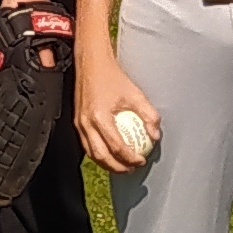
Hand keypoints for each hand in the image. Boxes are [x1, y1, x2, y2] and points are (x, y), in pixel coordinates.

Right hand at [76, 52, 158, 173]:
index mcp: (100, 117)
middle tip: (132, 168)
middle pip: (101, 156)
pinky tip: (110, 154)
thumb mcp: (135, 94)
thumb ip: (148, 115)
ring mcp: (79, 124)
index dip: (131, 158)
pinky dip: (98, 154)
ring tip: (122, 166)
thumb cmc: (113, 77)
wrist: (91, 64)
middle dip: (118, 168)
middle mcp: (86, 123)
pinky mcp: (77, 123)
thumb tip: (155, 135)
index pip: (117, 147)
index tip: (142, 160)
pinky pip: (87, 145)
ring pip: (92, 154)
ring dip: (107, 164)